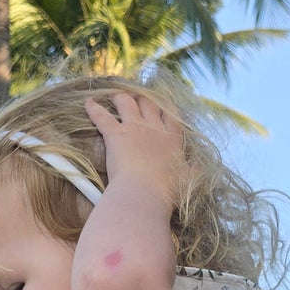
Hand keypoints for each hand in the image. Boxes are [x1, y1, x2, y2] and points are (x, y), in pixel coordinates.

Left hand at [84, 92, 183, 206]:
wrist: (146, 194)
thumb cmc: (168, 192)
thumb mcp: (188, 180)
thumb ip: (194, 171)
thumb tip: (201, 167)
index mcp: (172, 140)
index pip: (171, 117)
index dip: (166, 108)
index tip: (163, 104)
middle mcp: (154, 129)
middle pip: (149, 104)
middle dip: (143, 98)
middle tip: (137, 97)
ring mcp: (134, 129)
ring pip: (126, 103)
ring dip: (121, 97)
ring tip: (115, 95)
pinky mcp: (115, 135)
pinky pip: (101, 117)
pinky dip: (94, 109)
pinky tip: (88, 103)